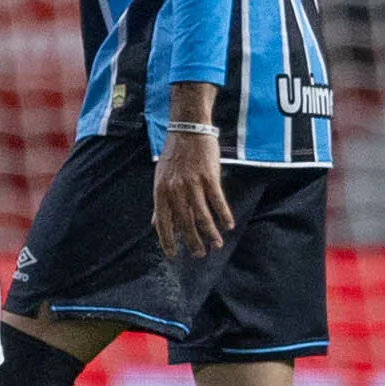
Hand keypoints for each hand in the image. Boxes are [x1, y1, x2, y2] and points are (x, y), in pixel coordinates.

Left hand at [153, 128, 233, 257]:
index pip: (162, 222)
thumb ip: (160, 203)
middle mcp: (175, 190)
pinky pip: (218, 201)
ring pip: (202, 215)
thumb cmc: (173, 157)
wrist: (188, 131)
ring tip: (216, 245)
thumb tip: (156, 224)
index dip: (167, 240)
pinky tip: (228, 225)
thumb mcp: (160, 179)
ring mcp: (192, 184)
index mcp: (160, 191)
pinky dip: (224, 215)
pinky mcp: (210, 178)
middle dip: (192, 242)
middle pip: (184, 222)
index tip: (173, 254)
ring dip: (210, 233)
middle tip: (199, 255)